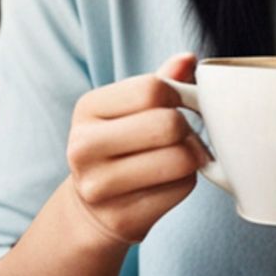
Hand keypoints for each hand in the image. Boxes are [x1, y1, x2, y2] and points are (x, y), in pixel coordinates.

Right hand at [64, 53, 208, 245]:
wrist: (93, 207)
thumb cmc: (119, 147)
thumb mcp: (127, 109)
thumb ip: (158, 82)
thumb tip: (188, 58)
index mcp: (87, 109)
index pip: (152, 88)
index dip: (178, 95)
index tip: (178, 105)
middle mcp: (84, 146)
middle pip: (169, 124)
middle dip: (187, 128)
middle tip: (182, 135)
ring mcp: (100, 186)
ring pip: (181, 159)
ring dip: (191, 157)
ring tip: (177, 157)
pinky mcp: (123, 216)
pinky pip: (182, 189)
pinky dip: (186, 182)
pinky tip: (168, 181)